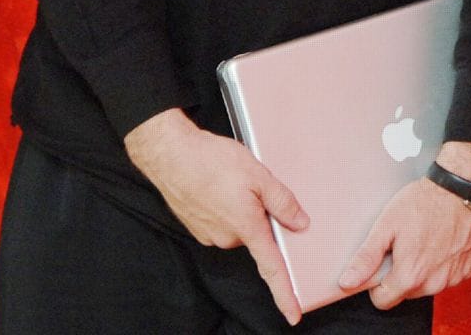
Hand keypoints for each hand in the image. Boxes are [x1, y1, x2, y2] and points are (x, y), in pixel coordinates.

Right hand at [125, 108, 310, 325]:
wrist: (170, 154)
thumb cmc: (212, 160)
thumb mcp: (259, 175)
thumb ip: (283, 202)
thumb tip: (301, 224)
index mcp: (247, 227)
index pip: (271, 268)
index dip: (284, 293)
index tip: (293, 315)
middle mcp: (227, 238)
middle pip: (257, 236)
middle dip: (260, 216)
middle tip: (253, 186)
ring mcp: (209, 234)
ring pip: (238, 227)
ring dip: (241, 209)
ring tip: (229, 181)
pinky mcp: (196, 227)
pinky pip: (222, 222)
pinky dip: (225, 207)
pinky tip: (217, 186)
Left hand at [338, 141, 470, 308]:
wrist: (463, 187)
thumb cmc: (425, 202)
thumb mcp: (387, 225)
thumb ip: (366, 258)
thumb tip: (347, 282)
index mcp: (410, 275)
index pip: (383, 301)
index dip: (378, 284)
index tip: (384, 263)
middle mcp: (434, 282)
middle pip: (407, 293)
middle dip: (403, 274)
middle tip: (406, 245)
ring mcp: (454, 277)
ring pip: (429, 285)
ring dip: (425, 270)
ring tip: (426, 240)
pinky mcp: (469, 268)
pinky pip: (449, 276)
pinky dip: (444, 264)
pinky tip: (443, 242)